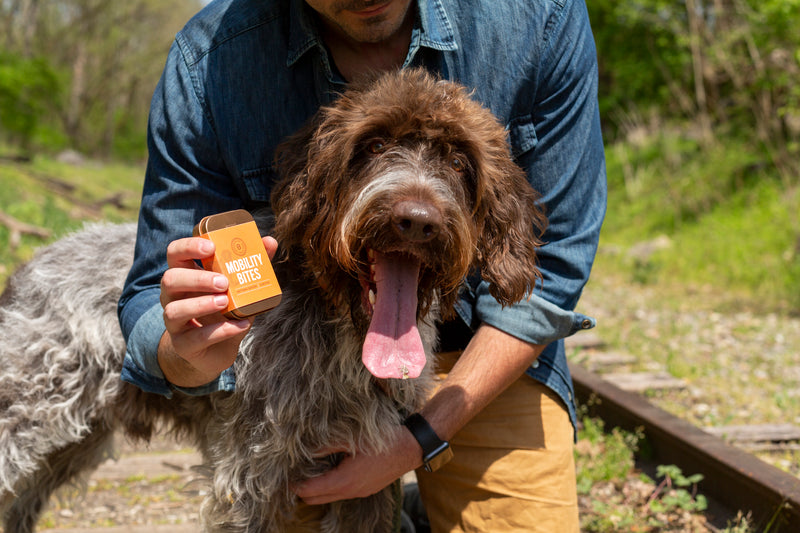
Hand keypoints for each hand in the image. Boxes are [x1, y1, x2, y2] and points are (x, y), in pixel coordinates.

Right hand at [158, 235, 277, 387]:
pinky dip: (220, 331)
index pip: (175, 253)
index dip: (188, 247)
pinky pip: (195, 338)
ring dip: (201, 304)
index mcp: (185, 275)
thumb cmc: (226, 311)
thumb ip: (251, 264)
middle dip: (197, 279)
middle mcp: (173, 297)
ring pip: (174, 310)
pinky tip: (240, 326)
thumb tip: (270, 242)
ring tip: (225, 302)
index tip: (211, 247)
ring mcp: (175, 322)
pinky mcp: (183, 344)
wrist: (217, 350)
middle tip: (224, 282)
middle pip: (170, 280)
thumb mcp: (239, 287)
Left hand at [294, 425, 420, 504]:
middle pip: (316, 500)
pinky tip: (331, 471)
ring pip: (330, 498)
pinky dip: (331, 487)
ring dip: (317, 489)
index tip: (283, 477)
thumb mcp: (351, 439)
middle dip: (302, 490)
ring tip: (309, 472)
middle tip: (292, 475)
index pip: (310, 491)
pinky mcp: (367, 489)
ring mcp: (359, 493)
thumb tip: (305, 449)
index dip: (294, 486)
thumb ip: (326, 445)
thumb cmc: (382, 440)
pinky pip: (343, 493)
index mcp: (343, 480)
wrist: (411, 448)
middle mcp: (350, 491)